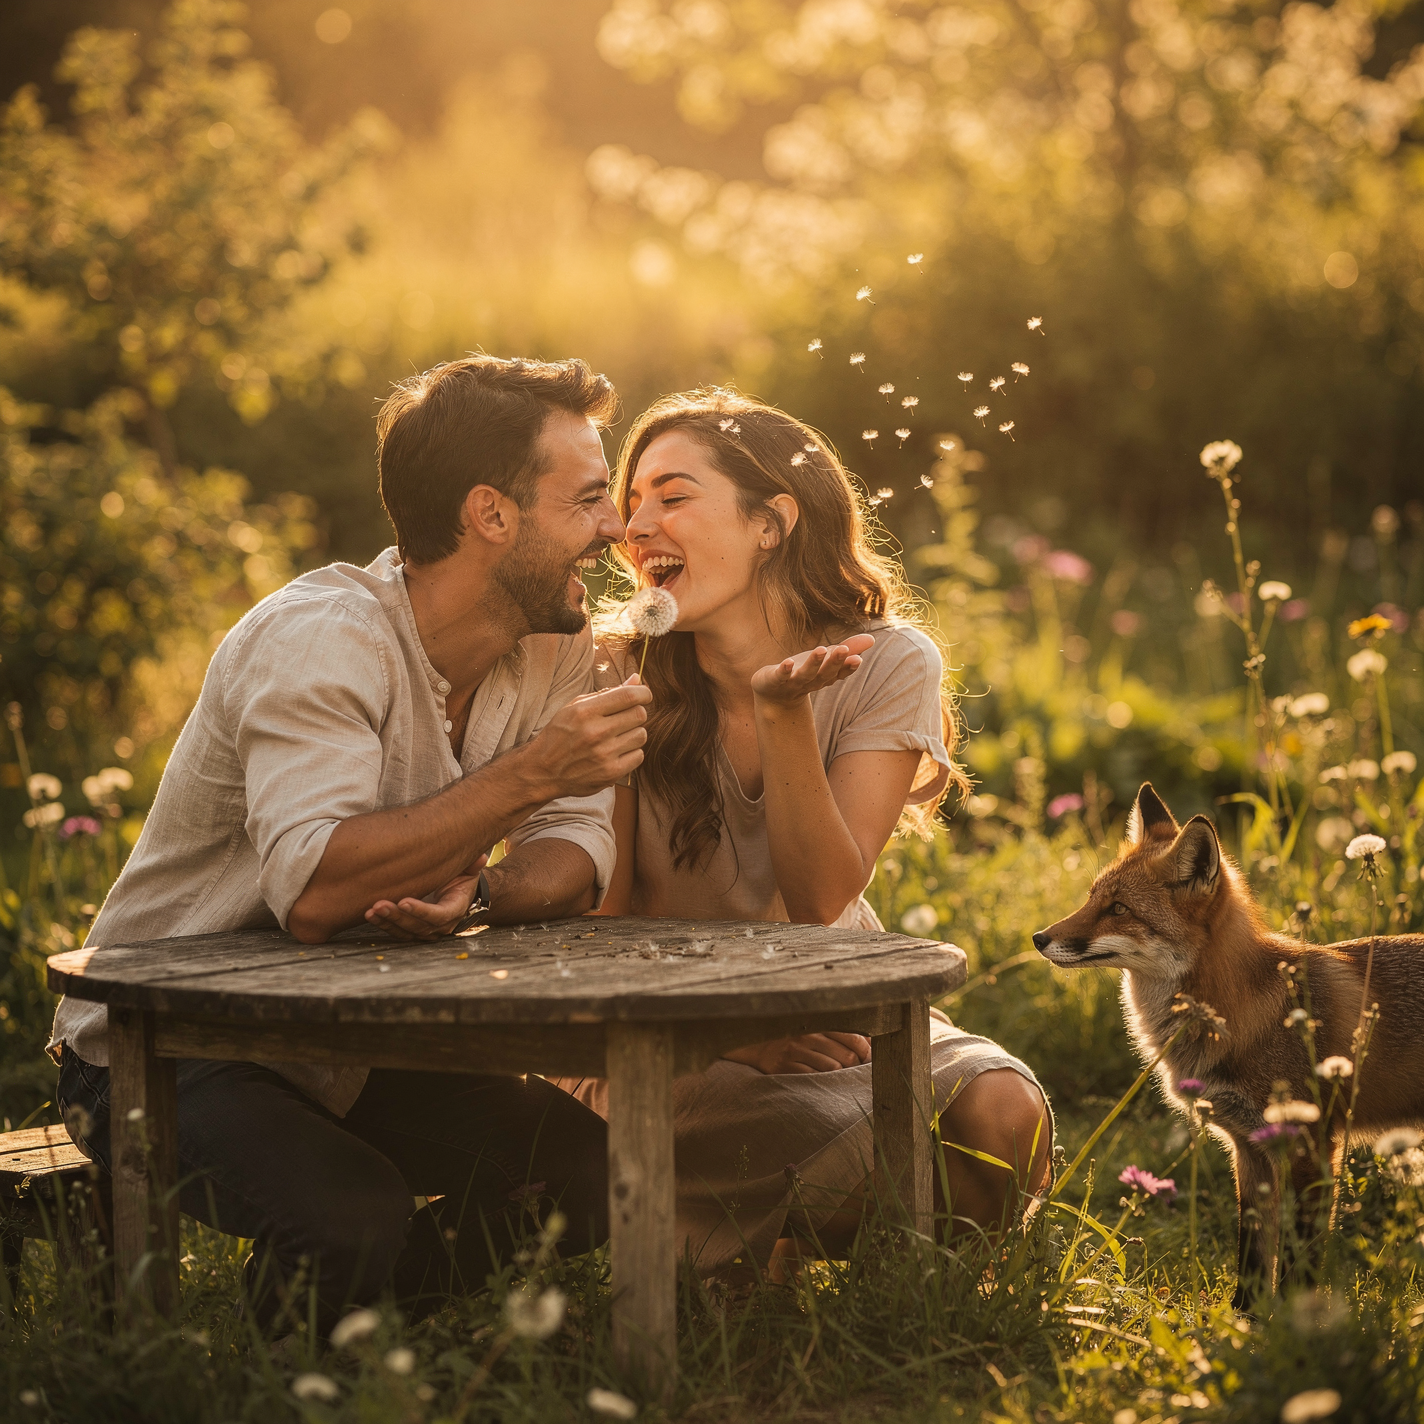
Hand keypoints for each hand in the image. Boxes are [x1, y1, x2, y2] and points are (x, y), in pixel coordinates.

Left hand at [365, 855, 487, 940]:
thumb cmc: (460, 877)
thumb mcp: (468, 869)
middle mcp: (441, 924)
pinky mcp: (412, 929)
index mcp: (455, 908)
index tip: (404, 901)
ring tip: (371, 911)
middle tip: (380, 905)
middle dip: (398, 917)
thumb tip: (480, 858)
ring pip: (405, 931)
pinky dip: (382, 924)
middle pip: (418, 926)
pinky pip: (397, 931)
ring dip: (387, 922)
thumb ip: (472, 864)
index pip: (439, 915)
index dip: (422, 911)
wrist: (457, 892)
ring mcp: (426, 929)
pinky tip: (369, 915)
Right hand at [522, 677, 652, 798]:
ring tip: (617, 736)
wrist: (543, 771)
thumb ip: (607, 693)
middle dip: (636, 713)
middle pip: (639, 714)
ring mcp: (604, 755)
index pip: (629, 696)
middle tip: (624, 718)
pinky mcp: (610, 773)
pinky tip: (616, 752)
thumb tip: (637, 680)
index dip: (643, 693)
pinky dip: (631, 753)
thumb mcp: (575, 707)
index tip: (644, 695)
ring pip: (641, 735)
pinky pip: (639, 756)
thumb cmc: (560, 735)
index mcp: (585, 711)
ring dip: (634, 733)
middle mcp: (596, 732)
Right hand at [722, 1032, 871, 1074]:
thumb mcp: (815, 1030)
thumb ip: (841, 1034)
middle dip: (856, 1067)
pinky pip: (813, 1079)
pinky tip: (823, 1084)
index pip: (854, 1037)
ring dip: (840, 1077)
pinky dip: (823, 1084)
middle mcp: (808, 1035)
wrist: (754, 1044)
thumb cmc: (792, 1039)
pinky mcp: (784, 1066)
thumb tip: (872, 1044)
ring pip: (833, 1069)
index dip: (867, 1051)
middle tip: (856, 1073)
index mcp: (818, 1023)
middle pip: (847, 1056)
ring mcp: (795, 1051)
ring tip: (840, 1079)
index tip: (869, 1060)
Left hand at [750, 635, 874, 704]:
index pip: (839, 673)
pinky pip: (779, 677)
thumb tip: (872, 639)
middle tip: (844, 650)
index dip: (848, 667)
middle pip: (825, 674)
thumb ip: (848, 649)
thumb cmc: (803, 673)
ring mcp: (792, 683)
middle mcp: (811, 682)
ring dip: (813, 663)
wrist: (773, 694)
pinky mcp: (774, 681)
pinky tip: (788, 662)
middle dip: (834, 662)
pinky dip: (784, 670)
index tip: (858, 658)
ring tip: (821, 649)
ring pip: (805, 675)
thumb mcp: (825, 660)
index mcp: (825, 677)